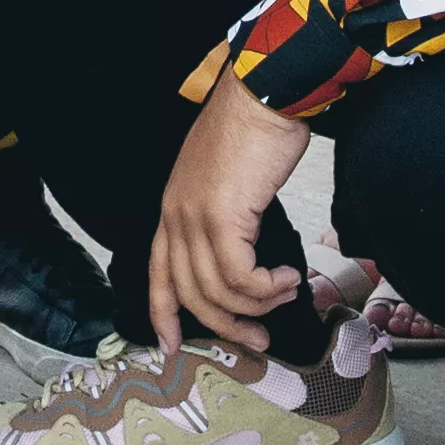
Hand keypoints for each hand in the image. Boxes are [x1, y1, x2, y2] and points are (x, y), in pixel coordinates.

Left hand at [145, 80, 313, 355]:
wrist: (264, 96)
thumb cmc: (253, 131)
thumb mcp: (226, 181)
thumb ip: (224, 216)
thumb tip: (247, 256)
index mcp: (172, 209)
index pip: (157, 275)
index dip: (163, 316)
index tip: (171, 348)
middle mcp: (175, 216)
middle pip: (189, 294)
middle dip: (226, 325)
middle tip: (259, 339)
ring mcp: (194, 217)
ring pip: (217, 292)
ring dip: (257, 305)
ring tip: (285, 293)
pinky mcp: (221, 217)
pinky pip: (241, 277)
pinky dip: (266, 288)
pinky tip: (287, 277)